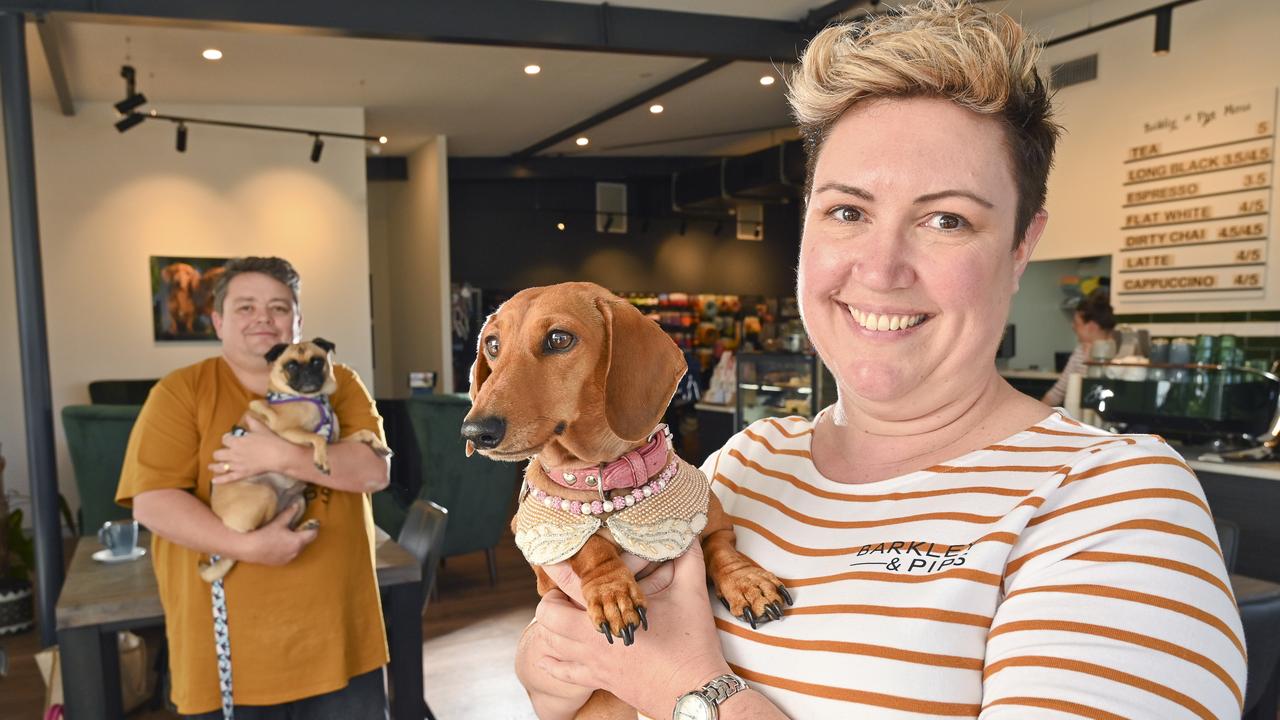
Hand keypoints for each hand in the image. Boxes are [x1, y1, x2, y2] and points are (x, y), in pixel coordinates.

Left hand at [210, 415, 296, 483]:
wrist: (278, 455)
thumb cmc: (270, 440)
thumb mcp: (260, 428)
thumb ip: (252, 422)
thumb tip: (247, 416)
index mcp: (237, 441)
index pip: (224, 439)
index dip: (227, 438)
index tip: (230, 438)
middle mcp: (233, 453)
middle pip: (218, 454)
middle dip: (219, 453)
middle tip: (223, 452)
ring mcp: (237, 465)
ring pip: (220, 466)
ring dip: (214, 466)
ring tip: (211, 466)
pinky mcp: (242, 474)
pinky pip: (228, 478)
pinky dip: (220, 480)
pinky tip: (214, 481)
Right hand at [237, 501, 317, 565]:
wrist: (250, 549)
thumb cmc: (265, 535)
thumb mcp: (279, 522)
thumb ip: (289, 513)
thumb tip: (297, 505)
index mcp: (298, 541)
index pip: (313, 534)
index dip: (313, 527)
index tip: (312, 522)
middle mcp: (296, 552)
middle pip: (306, 542)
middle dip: (304, 534)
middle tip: (297, 527)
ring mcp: (289, 559)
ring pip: (298, 549)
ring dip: (296, 542)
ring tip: (287, 535)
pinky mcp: (282, 563)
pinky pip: (290, 554)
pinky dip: (289, 549)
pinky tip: (280, 544)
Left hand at [531, 543, 730, 718]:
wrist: (693, 692)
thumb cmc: (692, 643)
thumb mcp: (692, 594)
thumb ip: (688, 559)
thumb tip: (688, 534)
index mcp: (610, 611)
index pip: (570, 581)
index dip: (555, 564)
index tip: (547, 553)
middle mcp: (592, 637)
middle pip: (548, 614)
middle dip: (551, 598)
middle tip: (565, 590)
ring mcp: (592, 661)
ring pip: (549, 642)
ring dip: (550, 626)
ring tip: (564, 615)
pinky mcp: (598, 680)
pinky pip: (561, 673)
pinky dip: (551, 661)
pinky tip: (550, 655)